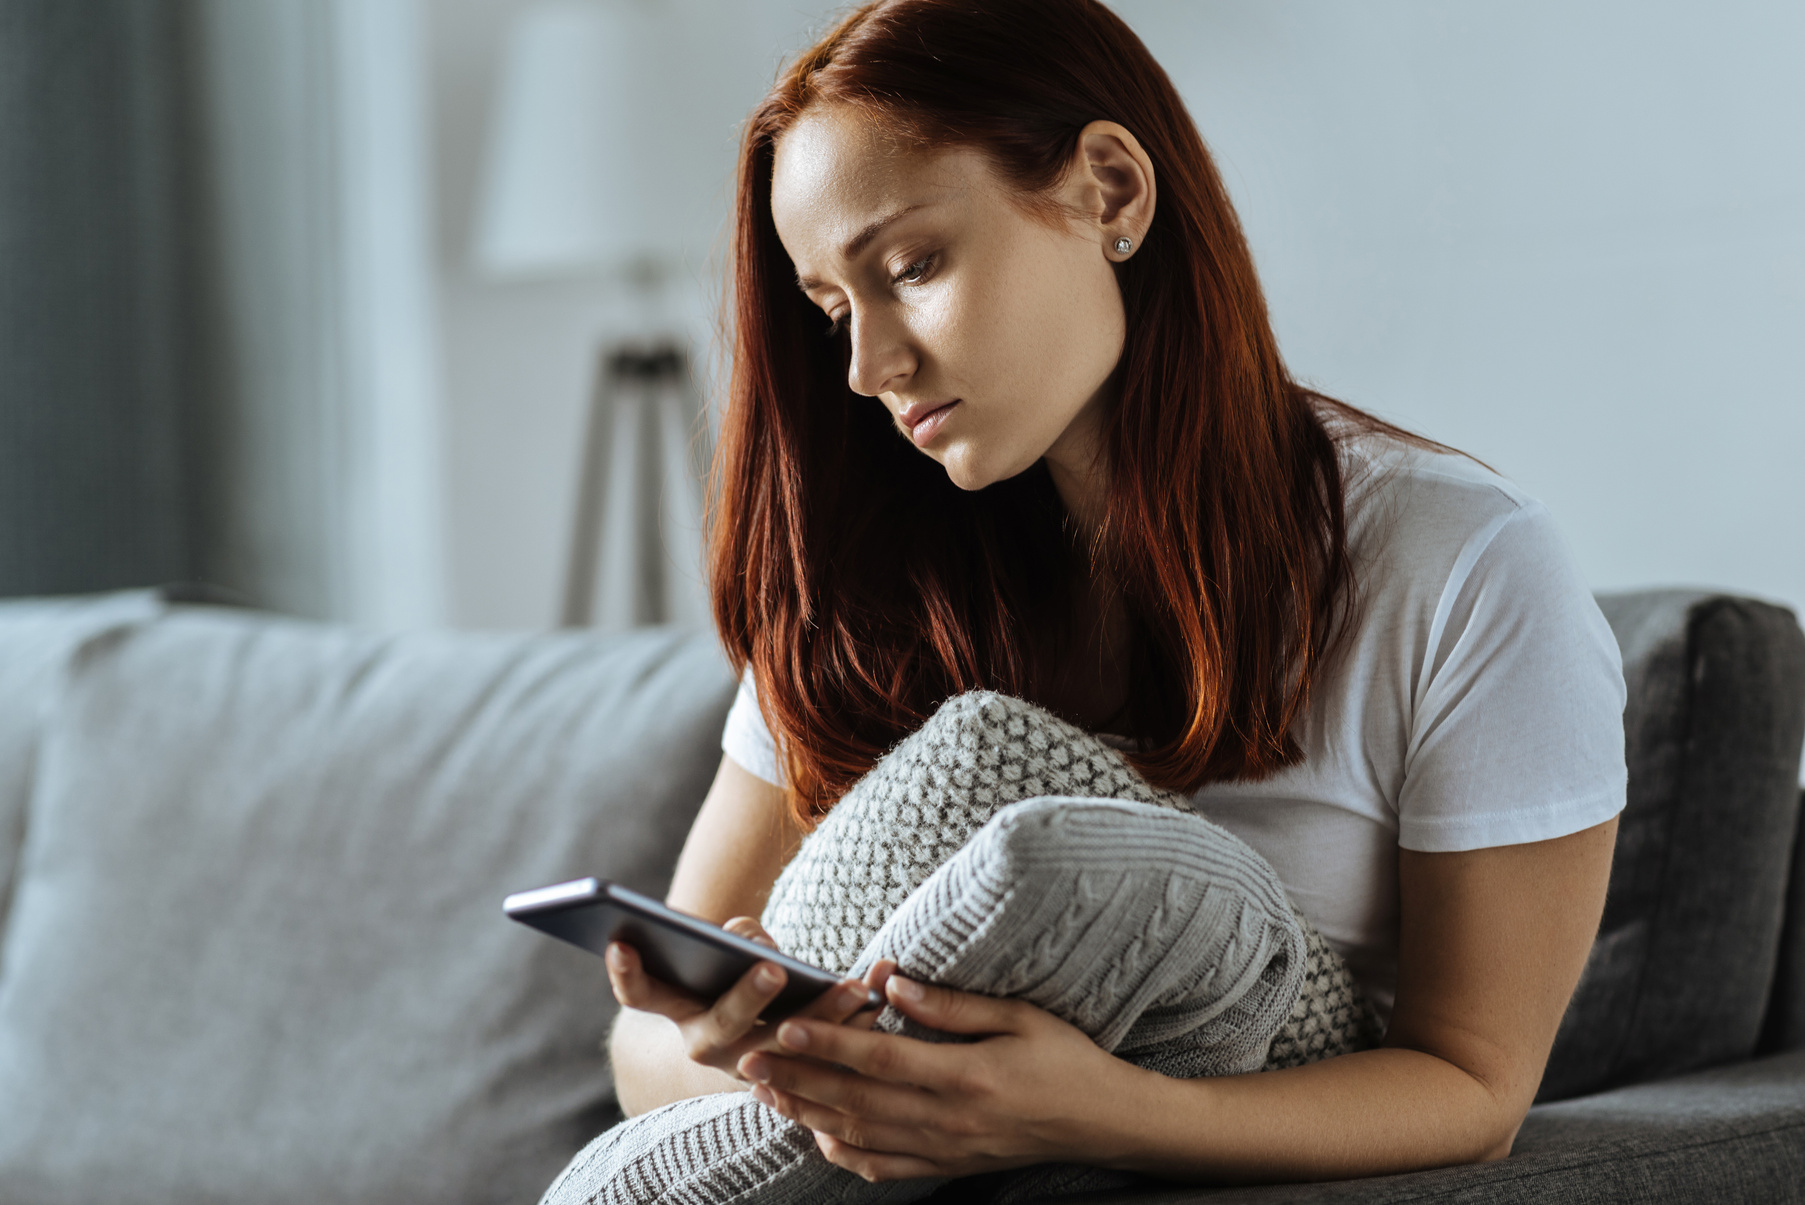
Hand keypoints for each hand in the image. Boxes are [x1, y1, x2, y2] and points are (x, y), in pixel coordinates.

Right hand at [605, 916, 881, 1080]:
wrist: (756, 1043)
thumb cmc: (731, 975)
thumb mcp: (722, 953)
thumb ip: (737, 939)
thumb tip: (757, 939)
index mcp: (676, 1010)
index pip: (640, 994)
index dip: (626, 973)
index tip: (620, 943)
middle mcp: (707, 1046)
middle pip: (723, 1026)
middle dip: (748, 997)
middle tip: (773, 968)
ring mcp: (752, 1067)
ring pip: (787, 1047)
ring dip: (824, 1013)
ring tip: (854, 986)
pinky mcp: (800, 1074)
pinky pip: (830, 1049)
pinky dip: (860, 1012)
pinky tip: (884, 981)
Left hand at [737, 974, 1145, 1181]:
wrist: (1103, 1123)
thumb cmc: (1066, 1058)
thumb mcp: (1018, 1016)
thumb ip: (951, 1004)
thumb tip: (891, 983)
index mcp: (966, 1076)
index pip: (879, 1059)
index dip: (828, 1045)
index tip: (786, 1028)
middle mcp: (948, 1120)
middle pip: (855, 1101)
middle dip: (797, 1080)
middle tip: (749, 1061)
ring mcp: (945, 1150)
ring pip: (860, 1136)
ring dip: (808, 1114)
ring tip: (767, 1092)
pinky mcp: (947, 1167)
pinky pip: (883, 1167)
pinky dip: (844, 1152)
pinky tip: (817, 1133)